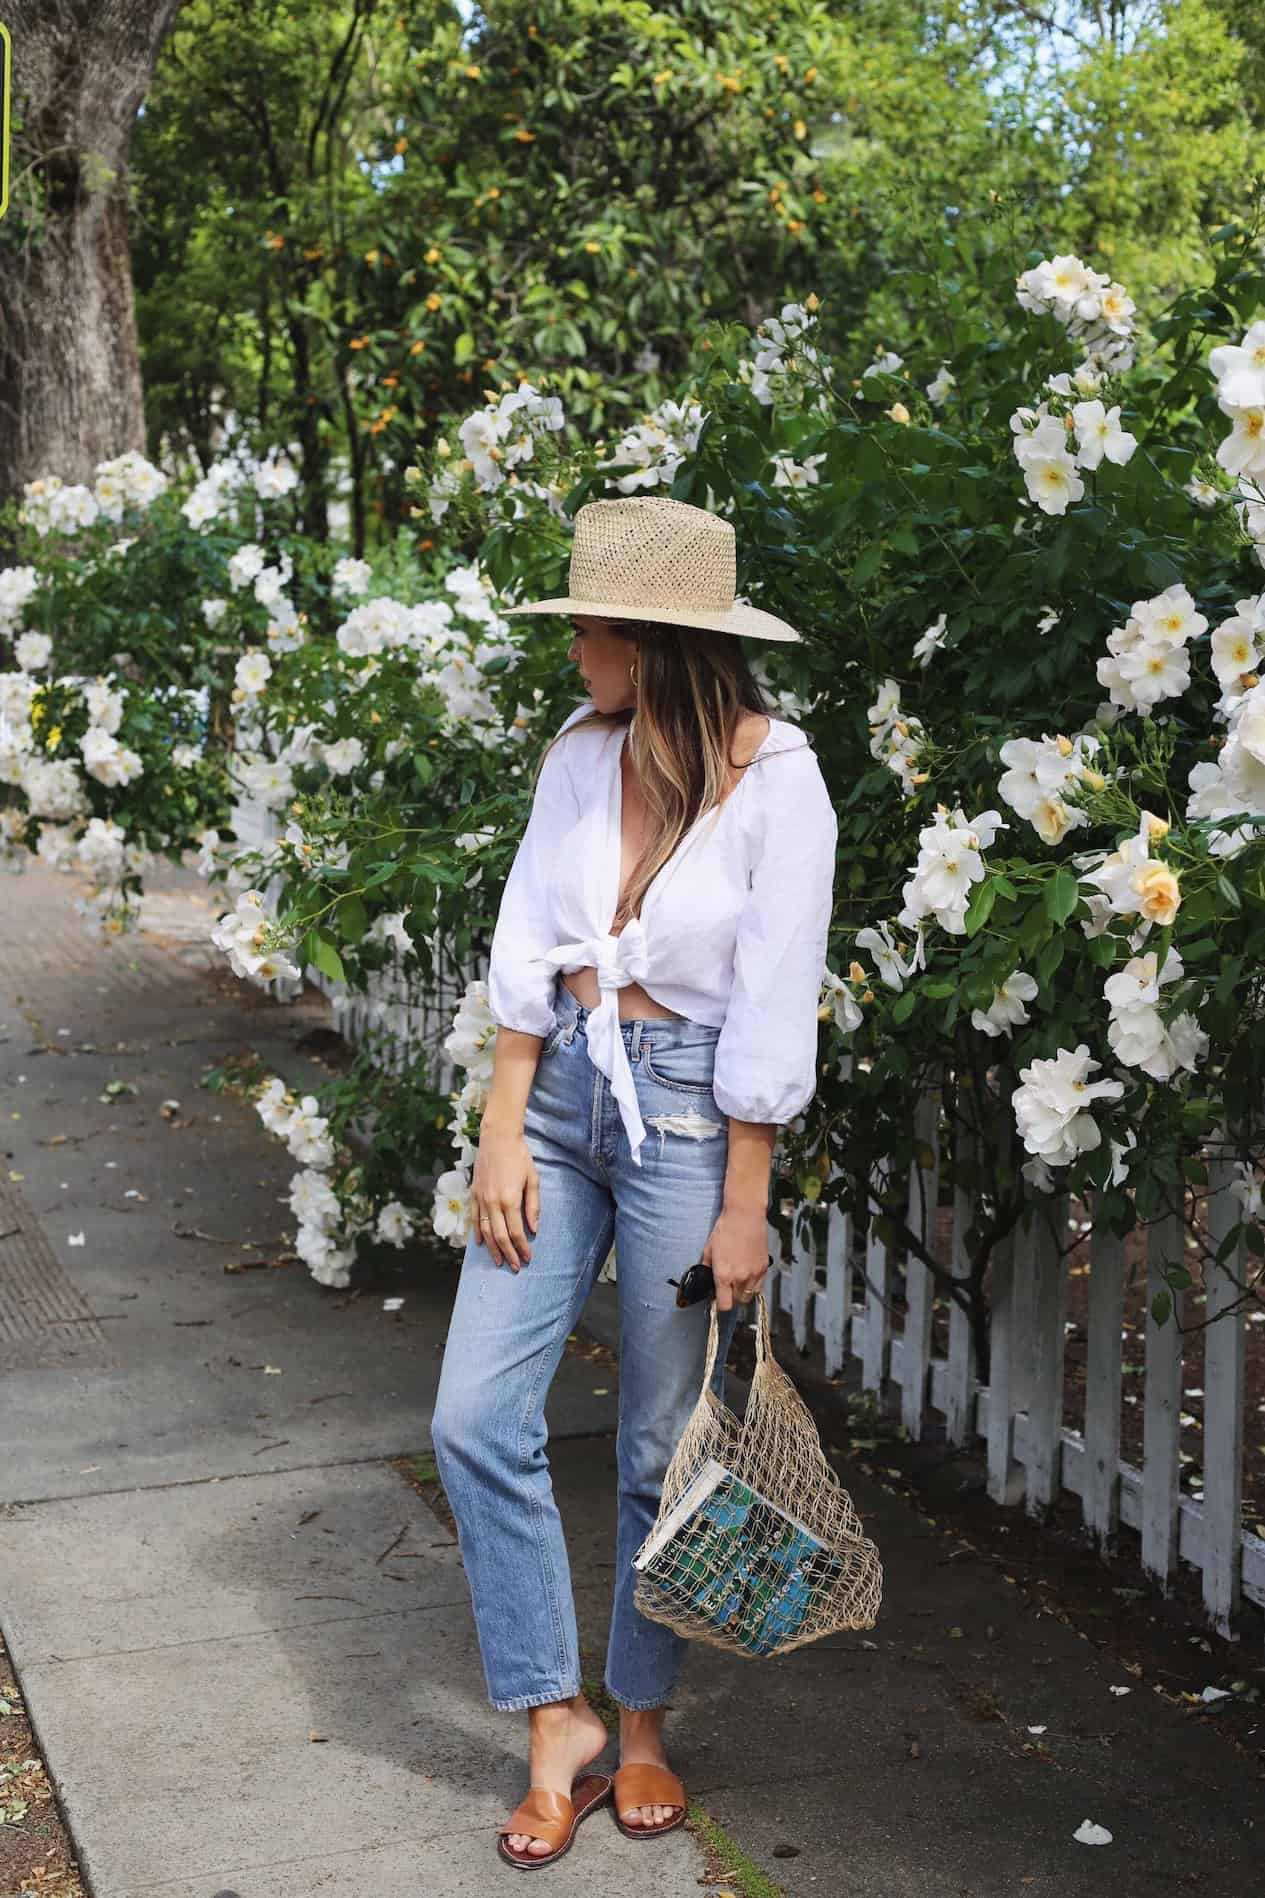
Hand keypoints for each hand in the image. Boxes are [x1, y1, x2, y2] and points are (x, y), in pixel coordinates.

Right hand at [470, 1124, 539, 1270]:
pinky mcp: (474, 1194)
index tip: (528, 1258)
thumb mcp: (533, 1179)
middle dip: (508, 1254)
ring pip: (485, 1231)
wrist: (498, 1138)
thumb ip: (533, 1205)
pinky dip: (477, 1233)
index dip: (522, 1247)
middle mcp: (493, 1202)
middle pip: (500, 1236)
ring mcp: (481, 1199)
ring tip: (499, 1261)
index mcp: (510, 1199)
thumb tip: (534, 1228)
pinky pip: (474, 1218)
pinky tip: (481, 1243)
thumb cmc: (519, 1156)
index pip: (516, 1232)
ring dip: (493, 1248)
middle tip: (515, 1267)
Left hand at [701, 1206, 770, 1311]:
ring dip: (742, 1293)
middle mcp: (740, 1278)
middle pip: (737, 1302)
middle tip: (726, 1287)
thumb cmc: (725, 1229)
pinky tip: (747, 1275)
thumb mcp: (708, 1249)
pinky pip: (759, 1286)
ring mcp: (754, 1274)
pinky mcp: (764, 1268)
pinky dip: (753, 1285)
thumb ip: (706, 1268)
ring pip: (749, 1297)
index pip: (723, 1305)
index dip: (719, 1304)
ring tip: (737, 1282)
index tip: (717, 1298)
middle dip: (730, 1298)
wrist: (745, 1215)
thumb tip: (706, 1280)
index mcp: (723, 1275)